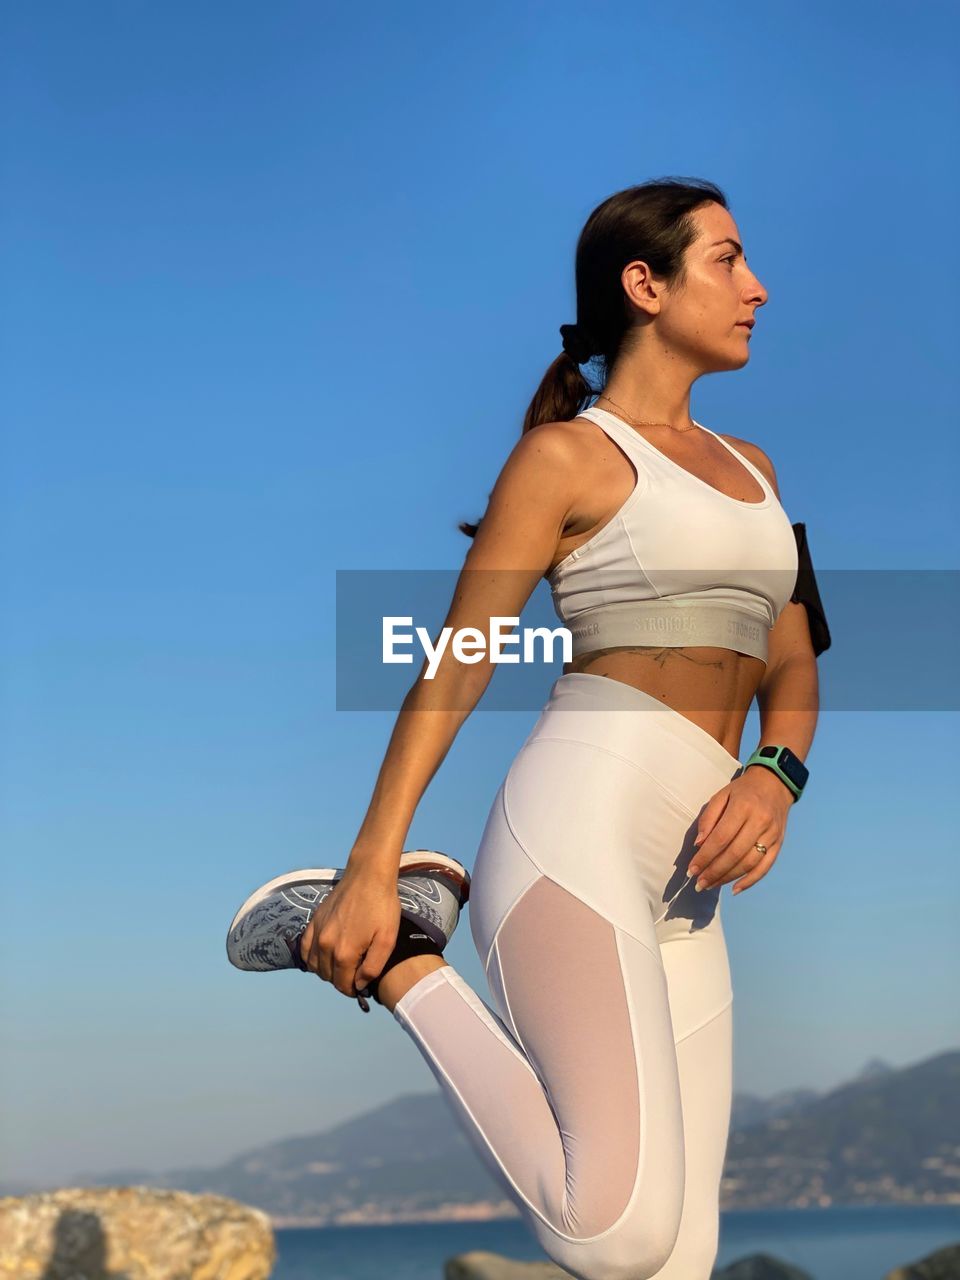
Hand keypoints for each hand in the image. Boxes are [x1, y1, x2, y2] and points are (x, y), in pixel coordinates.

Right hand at [298, 861, 400, 998]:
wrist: (368, 876)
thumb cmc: (382, 906)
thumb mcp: (386, 940)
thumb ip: (372, 968)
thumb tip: (359, 985)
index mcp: (344, 953)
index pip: (342, 985)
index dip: (352, 990)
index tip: (361, 986)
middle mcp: (325, 946)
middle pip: (328, 977)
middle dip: (341, 981)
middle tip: (355, 974)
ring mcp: (317, 933)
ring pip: (315, 966)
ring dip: (327, 971)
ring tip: (342, 965)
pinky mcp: (313, 922)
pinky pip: (305, 949)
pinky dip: (312, 958)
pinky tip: (323, 956)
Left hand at [686, 766, 793, 894]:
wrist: (775, 784)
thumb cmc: (743, 790)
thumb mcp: (721, 795)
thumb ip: (708, 818)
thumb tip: (699, 844)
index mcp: (743, 807)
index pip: (721, 838)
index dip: (705, 856)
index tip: (692, 869)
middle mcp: (760, 822)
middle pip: (734, 853)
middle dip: (714, 871)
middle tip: (699, 883)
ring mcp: (772, 835)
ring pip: (749, 863)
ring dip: (728, 878)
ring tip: (711, 884)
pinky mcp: (779, 844)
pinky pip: (765, 867)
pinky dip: (750, 881)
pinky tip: (735, 889)